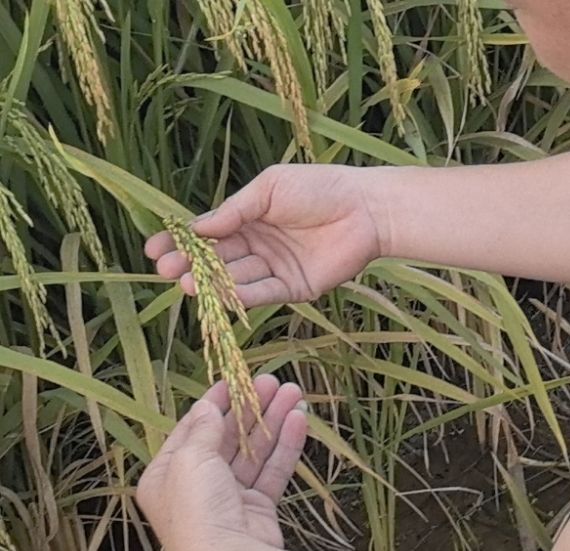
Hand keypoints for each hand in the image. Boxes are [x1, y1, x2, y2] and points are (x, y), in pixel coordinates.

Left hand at [136, 375, 308, 550]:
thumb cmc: (197, 509)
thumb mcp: (190, 459)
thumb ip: (203, 428)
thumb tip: (207, 405)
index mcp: (166, 475)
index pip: (191, 429)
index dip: (213, 402)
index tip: (232, 379)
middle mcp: (196, 486)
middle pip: (226, 437)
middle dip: (250, 408)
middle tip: (272, 382)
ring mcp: (228, 497)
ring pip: (254, 451)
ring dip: (273, 420)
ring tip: (293, 393)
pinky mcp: (258, 509)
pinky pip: (273, 470)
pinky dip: (286, 444)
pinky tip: (298, 419)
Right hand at [145, 165, 385, 306]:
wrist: (366, 208)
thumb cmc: (320, 187)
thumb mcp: (270, 189)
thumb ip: (235, 210)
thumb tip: (197, 228)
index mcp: (250, 218)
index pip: (209, 233)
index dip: (181, 242)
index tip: (153, 248)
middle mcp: (259, 246)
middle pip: (218, 259)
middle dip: (190, 265)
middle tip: (165, 269)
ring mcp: (276, 268)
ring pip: (237, 278)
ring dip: (212, 283)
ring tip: (186, 283)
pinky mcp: (296, 288)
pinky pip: (265, 293)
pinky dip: (243, 295)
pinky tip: (220, 294)